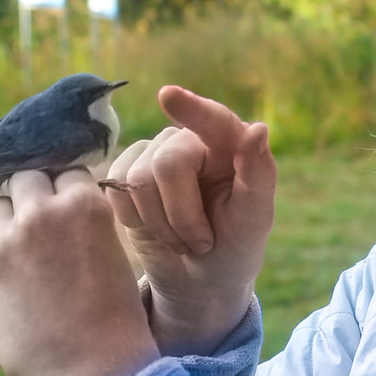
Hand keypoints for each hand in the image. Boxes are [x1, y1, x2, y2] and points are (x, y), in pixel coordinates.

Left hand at [0, 168, 159, 375]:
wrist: (94, 372)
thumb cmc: (117, 316)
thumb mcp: (115, 252)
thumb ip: (85, 222)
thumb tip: (60, 203)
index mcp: (84, 205)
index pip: (67, 169)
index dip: (69, 184)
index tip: (70, 196)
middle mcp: (42, 215)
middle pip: (26, 176)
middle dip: (36, 190)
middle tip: (45, 214)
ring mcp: (8, 243)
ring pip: (0, 205)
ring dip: (13, 214)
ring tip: (29, 242)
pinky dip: (4, 255)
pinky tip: (23, 281)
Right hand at [102, 86, 274, 356]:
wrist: (200, 281)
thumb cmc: (236, 246)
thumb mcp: (255, 218)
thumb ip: (259, 173)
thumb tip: (258, 128)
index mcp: (230, 144)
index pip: (213, 120)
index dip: (191, 108)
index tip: (168, 95)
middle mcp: (190, 141)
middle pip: (167, 163)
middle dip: (182, 216)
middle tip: (201, 243)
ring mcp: (154, 155)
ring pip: (136, 180)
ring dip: (161, 225)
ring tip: (183, 241)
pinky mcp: (125, 174)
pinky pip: (115, 191)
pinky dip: (136, 222)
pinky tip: (157, 232)